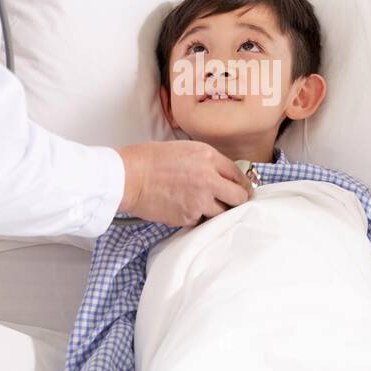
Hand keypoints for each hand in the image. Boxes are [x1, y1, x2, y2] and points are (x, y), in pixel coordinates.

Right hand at [116, 141, 252, 226]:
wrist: (128, 177)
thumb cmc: (151, 159)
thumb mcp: (186, 149)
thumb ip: (208, 162)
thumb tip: (224, 176)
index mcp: (209, 158)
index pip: (239, 175)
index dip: (242, 185)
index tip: (242, 191)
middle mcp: (209, 179)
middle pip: (239, 198)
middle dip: (237, 201)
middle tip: (231, 203)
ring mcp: (199, 201)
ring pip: (222, 213)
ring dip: (216, 211)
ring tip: (201, 204)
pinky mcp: (188, 217)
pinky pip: (201, 220)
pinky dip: (196, 217)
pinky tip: (183, 207)